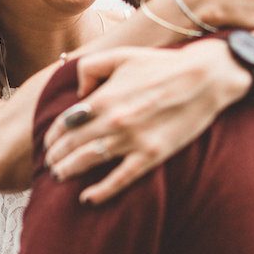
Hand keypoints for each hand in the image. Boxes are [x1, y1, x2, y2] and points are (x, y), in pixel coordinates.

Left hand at [42, 42, 248, 204]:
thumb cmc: (162, 65)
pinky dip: (101, 191)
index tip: (48, 144)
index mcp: (104, 97)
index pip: (65, 123)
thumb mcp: (121, 55)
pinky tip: (87, 199)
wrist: (205, 78)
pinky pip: (121, 179)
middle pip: (72, 145)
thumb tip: (79, 93)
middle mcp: (113, 121)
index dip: (52, 136)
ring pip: (89, 161)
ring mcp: (133, 140)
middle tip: (49, 164)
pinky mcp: (152, 155)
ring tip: (58, 177)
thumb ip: (91, 67)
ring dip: (68, 171)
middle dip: (55, 157)